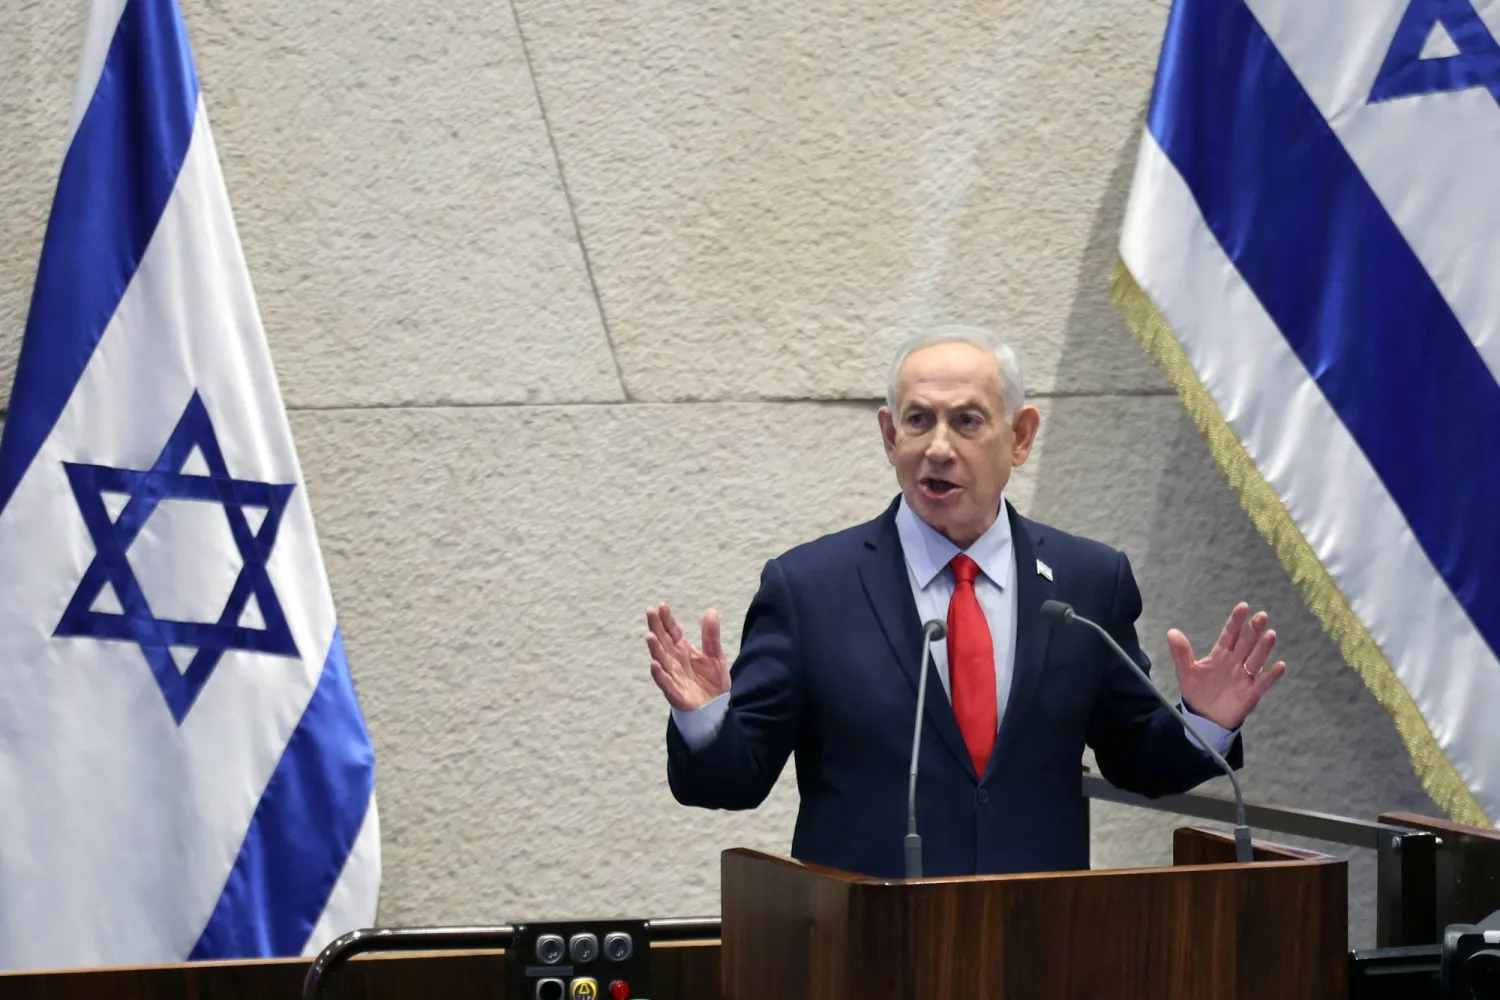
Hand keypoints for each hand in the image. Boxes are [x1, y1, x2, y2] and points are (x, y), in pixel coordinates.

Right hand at [646, 603, 729, 710]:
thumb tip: (711, 610)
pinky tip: (654, 664)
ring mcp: (673, 676)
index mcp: (683, 651)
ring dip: (655, 648)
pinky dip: (659, 674)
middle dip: (656, 627)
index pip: (673, 632)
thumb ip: (711, 635)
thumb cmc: (712, 682)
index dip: (667, 620)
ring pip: (661, 659)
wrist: (716, 708)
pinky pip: (665, 682)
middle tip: (649, 611)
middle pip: (663, 642)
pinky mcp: (675, 692)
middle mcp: (675, 661)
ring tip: (650, 635)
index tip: (662, 606)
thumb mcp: (715, 655)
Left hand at [1167, 602, 1286, 730]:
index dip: (1235, 622)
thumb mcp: (1185, 672)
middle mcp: (1235, 663)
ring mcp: (1244, 677)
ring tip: (1270, 634)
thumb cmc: (1197, 691)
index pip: (1229, 635)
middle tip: (1261, 616)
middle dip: (1253, 630)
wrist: (1204, 717)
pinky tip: (1280, 665)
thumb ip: (1180, 653)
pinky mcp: (1250, 693)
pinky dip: (1271, 675)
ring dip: (1263, 648)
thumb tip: (1172, 632)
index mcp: (1220, 655)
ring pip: (1256, 659)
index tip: (1243, 606)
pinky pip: (1263, 682)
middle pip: (1245, 644)